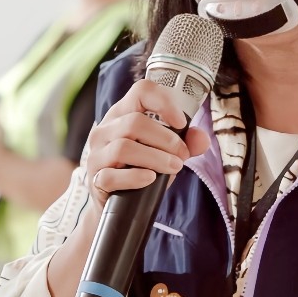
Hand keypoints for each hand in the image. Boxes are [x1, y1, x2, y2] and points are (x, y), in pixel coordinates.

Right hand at [81, 80, 209, 212]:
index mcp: (122, 114)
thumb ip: (186, 144)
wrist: (116, 204)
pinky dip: (135, 177)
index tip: (181, 123)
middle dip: (166, 139)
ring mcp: (96, 154)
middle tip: (182, 155)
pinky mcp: (95, 179)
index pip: (141, 91)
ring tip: (174, 168)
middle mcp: (105, 130)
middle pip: (135, 122)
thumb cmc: (140, 169)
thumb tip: (202, 139)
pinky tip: (150, 179)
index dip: (164, 102)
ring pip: (123, 147)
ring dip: (156, 158)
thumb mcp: (165, 152)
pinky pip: (111, 175)